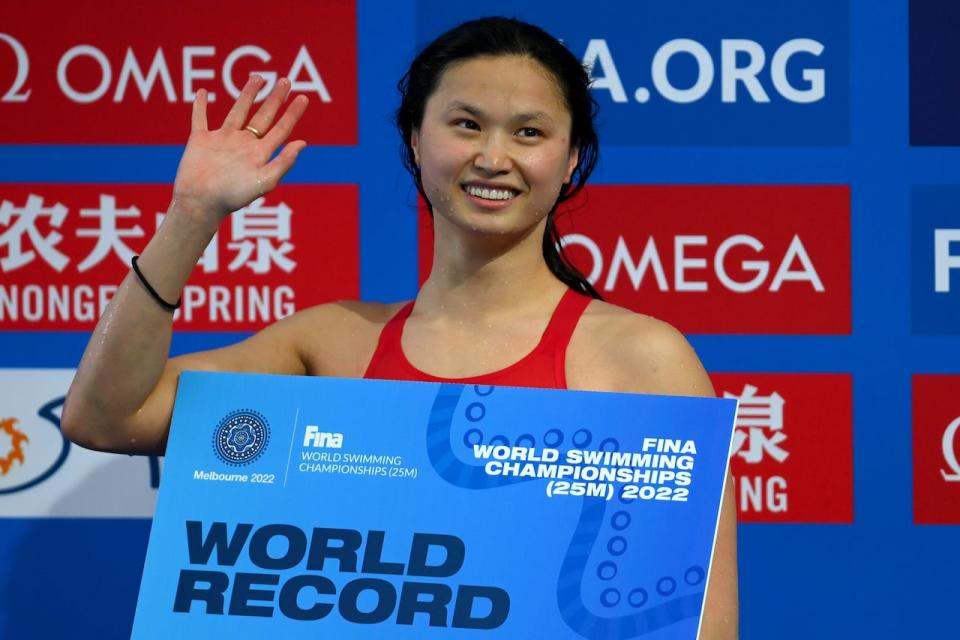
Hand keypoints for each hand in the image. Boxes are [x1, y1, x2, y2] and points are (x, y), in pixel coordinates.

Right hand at [171, 75, 307, 220]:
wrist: (201, 203)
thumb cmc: (233, 197)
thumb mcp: (264, 181)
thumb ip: (283, 162)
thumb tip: (302, 143)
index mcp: (260, 154)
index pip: (281, 129)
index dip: (293, 114)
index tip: (304, 98)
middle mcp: (243, 145)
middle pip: (263, 116)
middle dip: (275, 99)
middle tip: (285, 80)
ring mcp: (222, 141)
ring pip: (237, 111)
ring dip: (247, 94)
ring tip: (258, 78)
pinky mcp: (200, 140)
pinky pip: (200, 118)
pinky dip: (200, 105)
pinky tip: (203, 92)